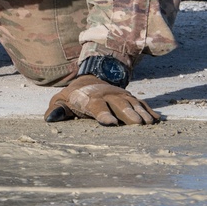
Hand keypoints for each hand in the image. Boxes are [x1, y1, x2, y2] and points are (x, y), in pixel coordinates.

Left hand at [43, 75, 159, 125]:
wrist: (89, 80)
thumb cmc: (74, 97)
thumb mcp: (62, 101)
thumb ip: (57, 110)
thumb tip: (49, 118)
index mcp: (90, 98)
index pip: (97, 107)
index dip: (103, 114)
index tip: (110, 123)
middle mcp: (107, 95)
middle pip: (119, 104)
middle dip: (128, 113)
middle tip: (138, 125)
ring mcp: (120, 95)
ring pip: (133, 103)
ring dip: (142, 112)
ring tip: (150, 124)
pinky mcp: (129, 97)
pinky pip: (141, 103)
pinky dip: (149, 110)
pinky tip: (157, 119)